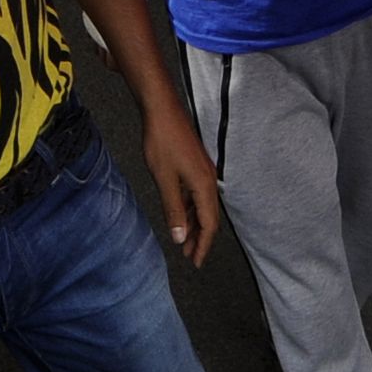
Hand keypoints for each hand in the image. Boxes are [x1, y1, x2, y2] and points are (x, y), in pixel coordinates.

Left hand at [137, 101, 222, 265]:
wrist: (162, 109)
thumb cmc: (162, 141)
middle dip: (200, 238)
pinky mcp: (195, 164)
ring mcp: (203, 171)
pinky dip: (191, 208)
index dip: (203, 245)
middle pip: (209, 216)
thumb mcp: (164, 180)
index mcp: (204, 185)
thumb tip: (180, 237)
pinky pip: (197, 194)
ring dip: (195, 223)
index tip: (196, 262)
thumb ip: (173, 210)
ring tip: (184, 239)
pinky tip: (181, 213)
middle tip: (189, 256)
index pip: (209, 224)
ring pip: (203, 205)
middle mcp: (208, 179)